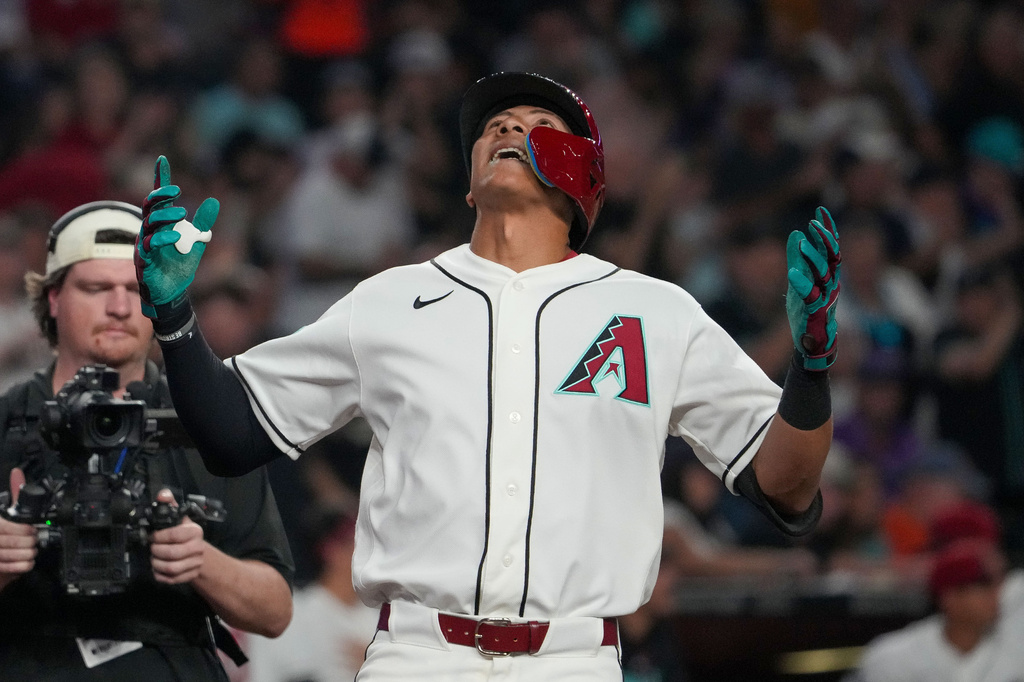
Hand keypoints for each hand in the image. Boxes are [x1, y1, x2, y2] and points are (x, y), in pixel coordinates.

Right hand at [0, 469, 36, 590]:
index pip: (6, 526)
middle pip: (15, 541)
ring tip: (30, 550)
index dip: (23, 530)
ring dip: (28, 553)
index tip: (32, 531)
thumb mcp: (5, 511)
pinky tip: (26, 561)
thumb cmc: (3, 533)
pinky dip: (25, 565)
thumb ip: (14, 491)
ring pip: (16, 555)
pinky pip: (15, 568)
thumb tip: (17, 471)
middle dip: (30, 542)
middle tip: (33, 541)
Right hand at [135, 155, 218, 317]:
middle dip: (160, 196)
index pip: (158, 198)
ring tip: (181, 213)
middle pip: (150, 207)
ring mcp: (144, 245)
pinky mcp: (143, 261)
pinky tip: (174, 235)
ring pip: (148, 224)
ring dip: (164, 216)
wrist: (173, 292)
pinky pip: (148, 246)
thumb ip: (202, 223)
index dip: (160, 179)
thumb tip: (214, 201)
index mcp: (160, 224)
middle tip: (176, 190)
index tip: (162, 159)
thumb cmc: (179, 265)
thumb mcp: (196, 241)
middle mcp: (148, 231)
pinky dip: (160, 238)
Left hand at [149, 488, 206, 583]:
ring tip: (153, 559)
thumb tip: (162, 494)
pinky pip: (171, 580)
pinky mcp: (190, 576)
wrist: (199, 554)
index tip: (152, 537)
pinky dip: (160, 576)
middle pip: (172, 554)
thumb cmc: (185, 535)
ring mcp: (195, 563)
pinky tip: (157, 569)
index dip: (159, 537)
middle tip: (151, 549)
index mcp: (195, 532)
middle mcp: (198, 548)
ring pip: (171, 568)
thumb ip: (169, 505)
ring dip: (156, 564)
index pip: (175, 535)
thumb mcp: (180, 518)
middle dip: (156, 552)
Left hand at [786, 207, 840, 370]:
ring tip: (802, 243)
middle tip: (813, 223)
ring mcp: (825, 298)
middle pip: (832, 257)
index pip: (831, 247)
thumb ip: (798, 259)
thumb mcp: (800, 280)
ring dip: (813, 257)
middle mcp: (830, 283)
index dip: (827, 230)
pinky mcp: (816, 312)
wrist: (811, 343)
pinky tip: (792, 273)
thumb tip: (796, 234)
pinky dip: (803, 284)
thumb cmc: (807, 311)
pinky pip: (811, 296)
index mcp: (828, 274)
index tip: (820, 210)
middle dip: (824, 239)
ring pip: (824, 274)